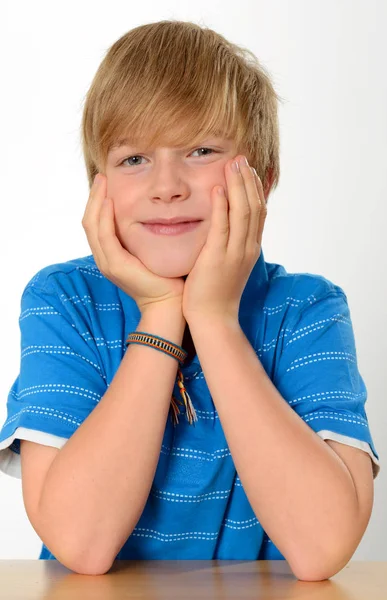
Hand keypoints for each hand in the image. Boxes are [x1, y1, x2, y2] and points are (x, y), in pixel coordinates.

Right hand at [82, 173, 184, 313]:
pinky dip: (105, 217)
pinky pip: (104, 236)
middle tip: (101, 176)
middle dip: (94, 197)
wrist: (169, 302)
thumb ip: (144, 235)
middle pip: (89, 222)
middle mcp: (104, 258)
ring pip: (92, 226)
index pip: (96, 223)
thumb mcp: (151, 250)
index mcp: (111, 255)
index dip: (98, 202)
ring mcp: (107, 263)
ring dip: (96, 202)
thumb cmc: (166, 277)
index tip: (106, 183)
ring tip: (103, 183)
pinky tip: (111, 201)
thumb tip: (152, 212)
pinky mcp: (115, 265)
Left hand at [182, 155, 266, 322]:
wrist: (213, 318)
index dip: (255, 189)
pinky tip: (217, 188)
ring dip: (238, 185)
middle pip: (254, 207)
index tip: (248, 170)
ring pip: (243, 212)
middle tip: (241, 158)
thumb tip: (226, 229)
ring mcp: (235, 253)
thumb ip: (230, 245)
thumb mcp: (229, 265)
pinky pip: (221, 226)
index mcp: (250, 248)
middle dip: (248, 180)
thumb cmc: (216, 293)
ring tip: (232, 164)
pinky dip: (221, 205)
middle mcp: (247, 248)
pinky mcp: (217, 257)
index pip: (259, 212)